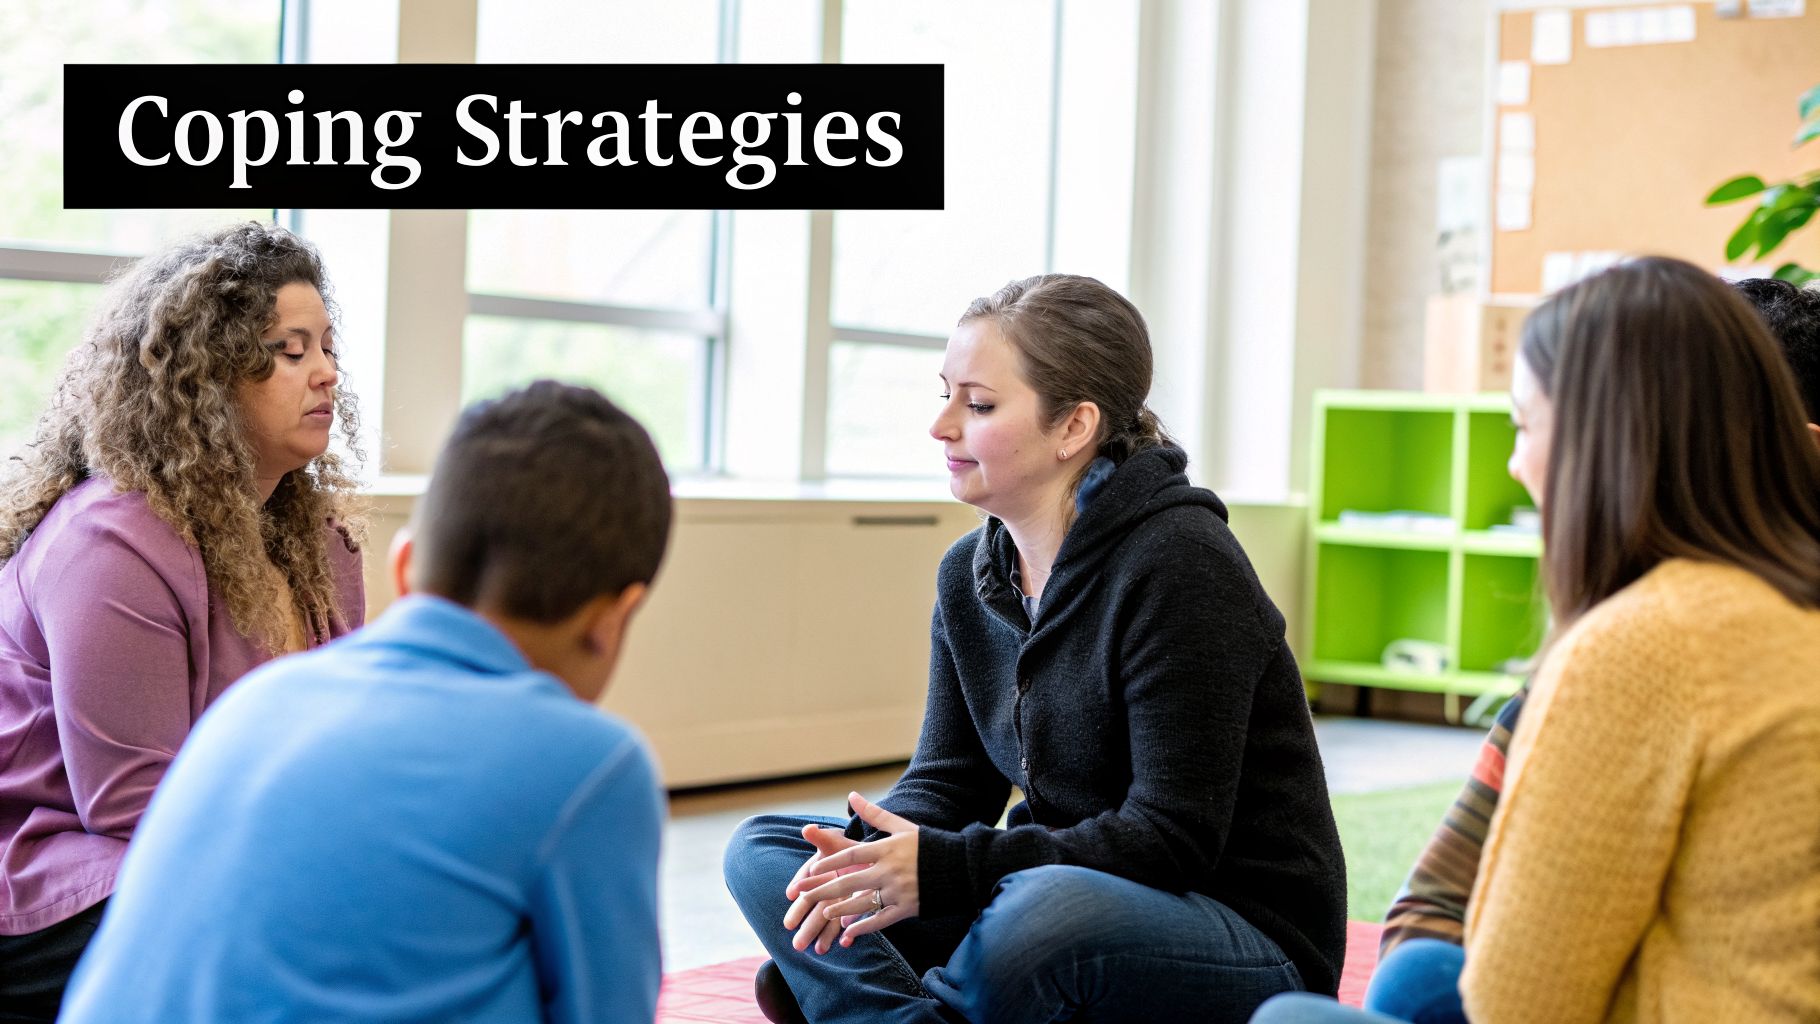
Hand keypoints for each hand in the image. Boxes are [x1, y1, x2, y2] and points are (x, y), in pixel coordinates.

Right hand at [782, 824, 863, 954]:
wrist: (867, 858)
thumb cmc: (848, 851)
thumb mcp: (836, 842)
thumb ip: (822, 837)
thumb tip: (807, 828)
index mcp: (821, 873)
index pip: (808, 878)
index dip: (800, 884)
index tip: (791, 893)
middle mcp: (827, 889)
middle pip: (814, 903)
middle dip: (804, 919)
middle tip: (792, 933)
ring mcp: (840, 901)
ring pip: (829, 918)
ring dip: (822, 933)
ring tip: (817, 949)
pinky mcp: (853, 910)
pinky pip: (850, 923)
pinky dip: (847, 933)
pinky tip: (845, 943)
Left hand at [794, 792, 920, 945]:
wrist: (960, 867)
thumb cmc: (928, 844)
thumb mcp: (902, 826)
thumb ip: (875, 814)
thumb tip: (851, 796)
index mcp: (887, 849)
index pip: (851, 855)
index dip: (830, 862)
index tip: (811, 869)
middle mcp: (889, 870)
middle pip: (850, 881)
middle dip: (823, 888)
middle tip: (802, 894)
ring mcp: (898, 891)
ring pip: (863, 903)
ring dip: (840, 909)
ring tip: (823, 913)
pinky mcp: (907, 908)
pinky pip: (881, 920)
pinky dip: (864, 927)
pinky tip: (849, 932)